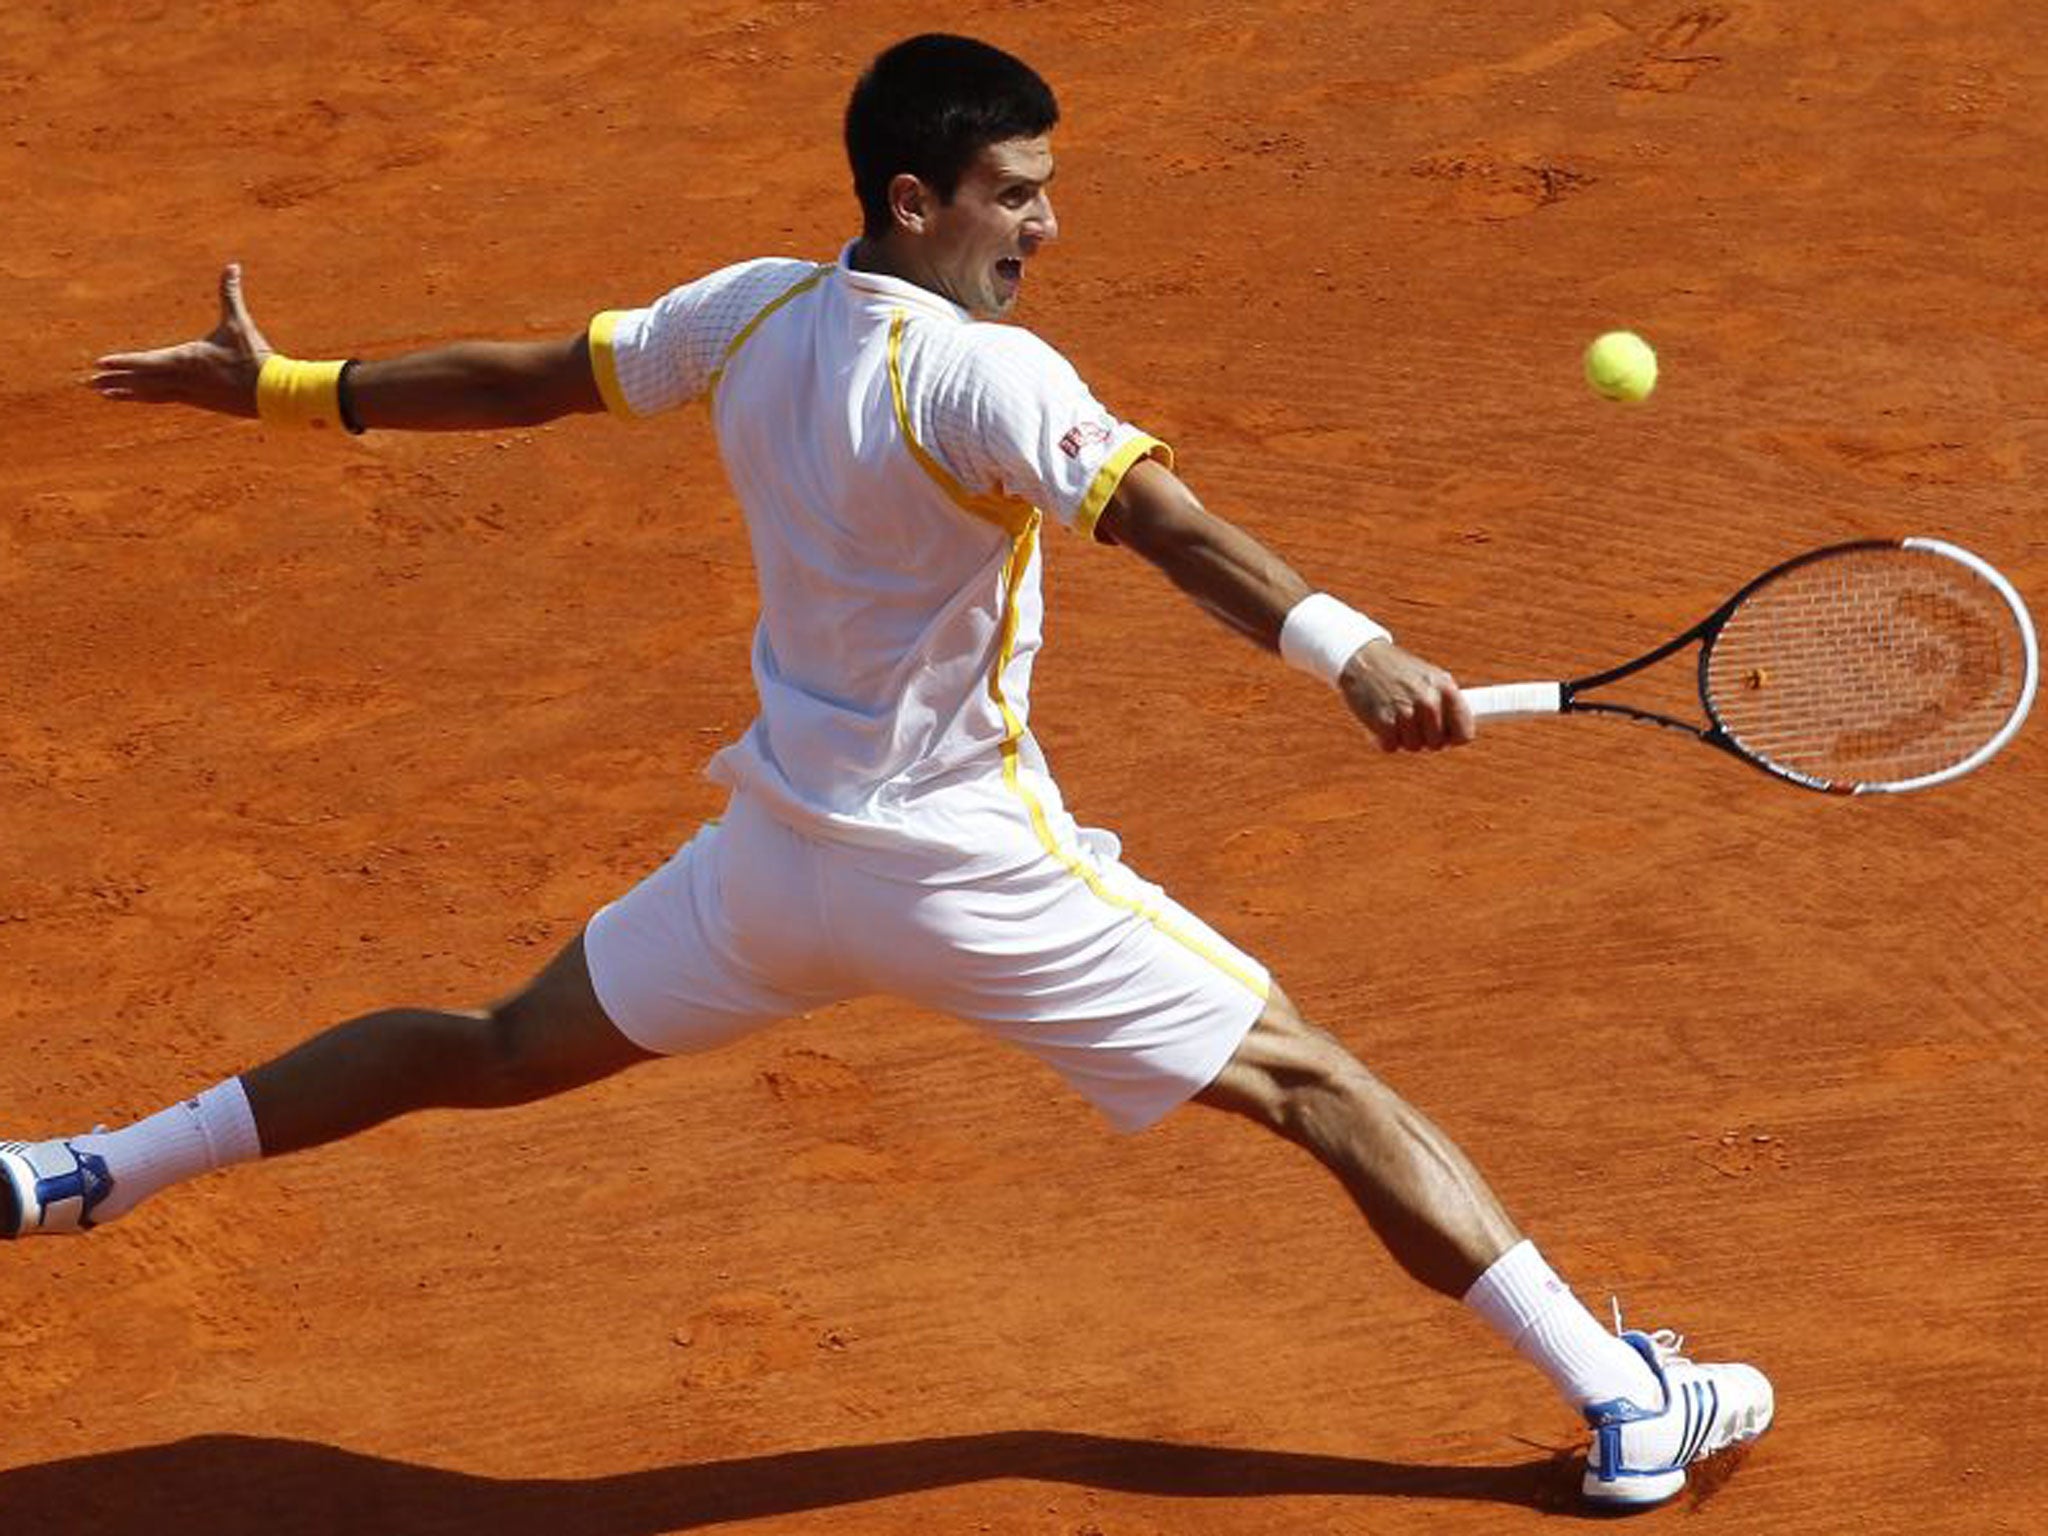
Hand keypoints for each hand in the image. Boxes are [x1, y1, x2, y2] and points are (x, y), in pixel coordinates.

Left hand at [90, 263, 274, 416]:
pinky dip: (145, 397)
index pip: (146, 361)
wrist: (271, 392)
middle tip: (87, 383)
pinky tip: (136, 395)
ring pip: (150, 394)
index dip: (122, 361)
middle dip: (114, 381)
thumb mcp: (239, 323)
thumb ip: (230, 294)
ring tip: (104, 393)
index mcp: (187, 359)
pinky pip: (163, 398)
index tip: (99, 362)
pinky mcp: (198, 401)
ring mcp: (190, 393)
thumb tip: (232, 265)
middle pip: (141, 381)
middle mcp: (183, 378)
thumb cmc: (253, 356)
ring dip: (126, 393)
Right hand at [1338, 640, 1475, 751]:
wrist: (1362, 658)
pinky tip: (1380, 720)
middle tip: (1412, 722)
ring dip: (1402, 737)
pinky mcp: (1384, 721)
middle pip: (1437, 744)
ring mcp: (1406, 711)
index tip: (1445, 736)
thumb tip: (1459, 736)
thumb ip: (1445, 703)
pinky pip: (1391, 746)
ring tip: (1394, 715)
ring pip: (1413, 746)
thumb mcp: (1428, 678)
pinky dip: (1384, 738)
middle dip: (1424, 738)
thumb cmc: (1398, 671)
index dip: (1454, 738)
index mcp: (1446, 688)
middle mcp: (1429, 700)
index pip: (1464, 732)